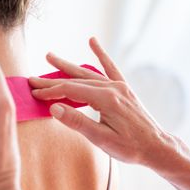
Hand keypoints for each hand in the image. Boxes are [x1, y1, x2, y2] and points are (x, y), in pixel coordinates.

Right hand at [30, 37, 182, 170]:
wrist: (157, 147)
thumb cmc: (131, 147)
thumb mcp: (101, 139)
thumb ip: (77, 122)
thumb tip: (54, 108)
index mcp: (106, 99)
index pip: (70, 91)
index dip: (50, 92)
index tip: (34, 94)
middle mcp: (113, 88)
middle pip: (76, 80)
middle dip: (53, 79)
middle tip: (33, 78)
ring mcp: (119, 86)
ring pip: (88, 73)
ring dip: (68, 66)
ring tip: (50, 57)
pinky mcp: (124, 89)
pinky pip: (110, 68)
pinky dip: (100, 55)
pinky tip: (92, 42)